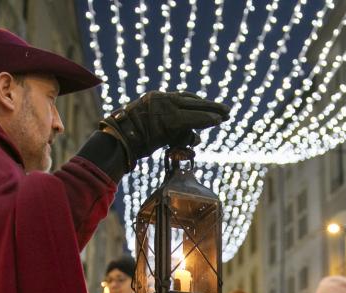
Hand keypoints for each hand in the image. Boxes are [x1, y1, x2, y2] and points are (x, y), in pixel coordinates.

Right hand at [100, 91, 229, 169]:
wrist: (119, 141)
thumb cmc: (132, 141)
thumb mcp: (153, 131)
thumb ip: (172, 131)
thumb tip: (194, 138)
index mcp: (156, 99)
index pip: (181, 98)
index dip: (198, 103)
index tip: (210, 106)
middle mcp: (161, 99)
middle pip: (191, 100)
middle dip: (209, 106)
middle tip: (226, 110)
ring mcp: (165, 107)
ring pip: (193, 107)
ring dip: (210, 112)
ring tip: (225, 115)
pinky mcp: (168, 119)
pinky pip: (191, 118)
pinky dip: (205, 119)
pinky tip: (216, 121)